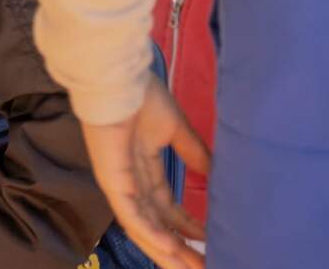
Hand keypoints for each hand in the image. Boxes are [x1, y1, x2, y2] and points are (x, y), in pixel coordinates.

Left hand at [81, 78, 210, 268]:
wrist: (120, 78)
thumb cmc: (142, 96)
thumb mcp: (176, 129)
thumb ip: (194, 153)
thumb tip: (216, 174)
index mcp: (144, 167)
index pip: (166, 207)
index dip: (187, 227)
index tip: (211, 243)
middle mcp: (131, 179)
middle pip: (156, 224)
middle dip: (178, 249)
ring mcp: (119, 181)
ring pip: (142, 226)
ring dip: (166, 249)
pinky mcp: (112, 178)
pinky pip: (130, 213)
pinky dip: (149, 233)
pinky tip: (167, 248)